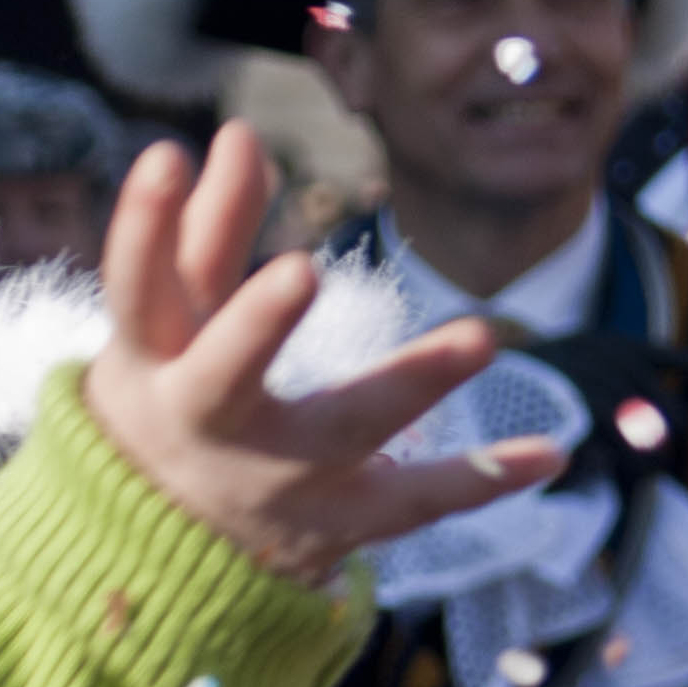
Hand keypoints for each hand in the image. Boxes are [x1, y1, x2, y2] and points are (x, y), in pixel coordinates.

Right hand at [83, 125, 561, 583]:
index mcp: (152, 364)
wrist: (163, 553)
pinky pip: (413, 502)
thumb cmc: (170, 395)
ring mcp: (274, 480)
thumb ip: (206, 229)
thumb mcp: (169, 323)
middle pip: (225, 377)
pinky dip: (481, 480)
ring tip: (484, 336)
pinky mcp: (337, 521)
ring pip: (343, 431)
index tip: (169, 154)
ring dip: (411, 385)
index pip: (138, 291)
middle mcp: (207, 425)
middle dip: (256, 328)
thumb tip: (238, 133)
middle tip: (300, 269)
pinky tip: (549, 453)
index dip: (144, 226)